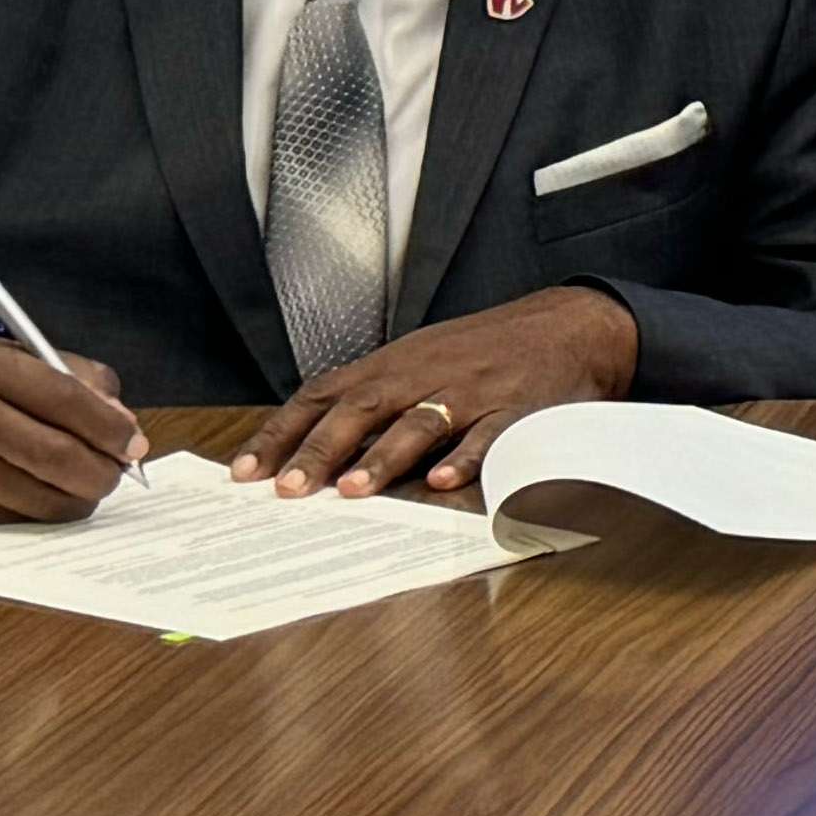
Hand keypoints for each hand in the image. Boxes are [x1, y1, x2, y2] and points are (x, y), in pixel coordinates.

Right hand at [0, 341, 142, 521]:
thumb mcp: (8, 355)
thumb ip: (73, 378)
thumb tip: (124, 425)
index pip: (66, 400)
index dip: (110, 427)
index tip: (135, 442)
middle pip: (56, 457)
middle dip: (102, 472)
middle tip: (118, 473)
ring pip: (36, 497)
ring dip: (76, 498)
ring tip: (87, 486)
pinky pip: (7, 518)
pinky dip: (38, 512)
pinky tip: (46, 497)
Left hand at [231, 285, 637, 499]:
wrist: (570, 325)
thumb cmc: (487, 350)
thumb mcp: (423, 360)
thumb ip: (375, 398)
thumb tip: (315, 448)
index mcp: (396, 363)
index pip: (325, 395)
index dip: (283, 432)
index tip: (245, 472)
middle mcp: (425, 374)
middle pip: (363, 408)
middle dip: (320, 449)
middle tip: (286, 489)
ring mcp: (472, 391)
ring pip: (419, 422)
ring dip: (384, 457)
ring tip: (353, 490)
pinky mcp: (516, 410)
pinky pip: (489, 436)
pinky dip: (466, 459)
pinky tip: (444, 482)